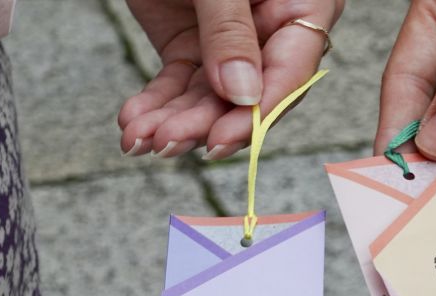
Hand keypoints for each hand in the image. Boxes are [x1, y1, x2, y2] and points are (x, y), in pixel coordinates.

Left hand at [120, 0, 343, 159]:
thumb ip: (229, 29)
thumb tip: (241, 96)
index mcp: (303, 3)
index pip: (291, 71)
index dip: (258, 111)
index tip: (222, 140)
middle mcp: (271, 29)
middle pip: (246, 94)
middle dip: (203, 122)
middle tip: (166, 142)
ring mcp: (229, 41)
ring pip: (206, 97)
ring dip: (171, 121)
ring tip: (138, 137)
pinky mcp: (190, 44)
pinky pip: (176, 84)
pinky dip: (153, 105)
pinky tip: (132, 123)